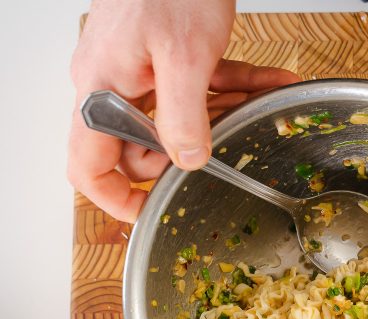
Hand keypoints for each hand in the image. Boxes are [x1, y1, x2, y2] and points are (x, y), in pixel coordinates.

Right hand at [68, 0, 300, 221]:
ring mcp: (139, 66)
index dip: (114, 198)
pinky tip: (274, 79)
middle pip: (142, 144)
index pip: (88, 165)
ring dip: (224, 113)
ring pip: (179, 113)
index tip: (148, 214)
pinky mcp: (166, 51)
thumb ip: (185, 118)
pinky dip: (236, 82)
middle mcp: (113, 81)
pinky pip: (199, 82)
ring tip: (261, 103)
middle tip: (227, 147)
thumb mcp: (186, 59)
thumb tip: (187, 163)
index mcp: (102, 90)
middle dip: (190, 150)